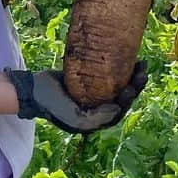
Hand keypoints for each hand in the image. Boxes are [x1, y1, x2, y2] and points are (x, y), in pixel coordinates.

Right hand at [3, 61, 148, 135]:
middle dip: (135, 84)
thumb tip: (117, 108)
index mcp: (97, 119)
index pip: (119, 109)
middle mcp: (98, 107)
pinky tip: (126, 57)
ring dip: (131, 75)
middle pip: (123, 97)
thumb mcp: (74, 118)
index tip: (133, 85)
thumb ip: (97, 118)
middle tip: (143, 70)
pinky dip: (118, 67)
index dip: (130, 98)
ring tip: (141, 63)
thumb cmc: (53, 106)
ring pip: (119, 85)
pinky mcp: (89, 80)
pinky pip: (107, 75)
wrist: (34, 90)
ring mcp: (94, 93)